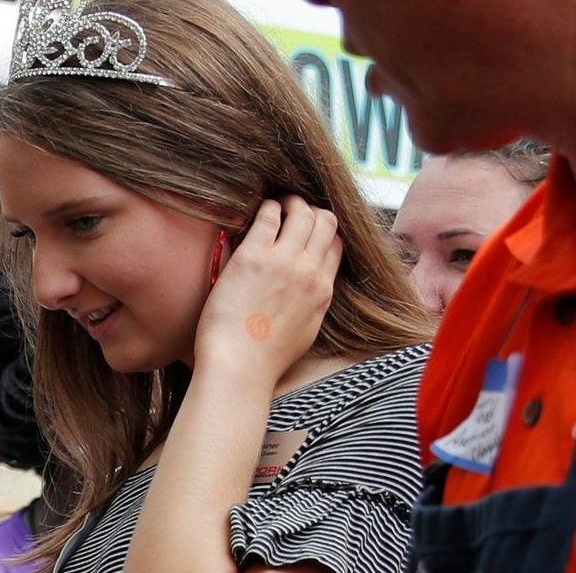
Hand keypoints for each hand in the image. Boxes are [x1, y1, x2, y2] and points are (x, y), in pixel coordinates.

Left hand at [194, 198, 340, 385]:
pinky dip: (267, 207)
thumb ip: (312, 307)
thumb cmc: (264, 359)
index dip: (324, 232)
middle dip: (311, 210)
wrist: (240, 366)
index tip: (308, 230)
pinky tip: (259, 211)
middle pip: (325, 222)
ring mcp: (283, 262)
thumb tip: (309, 294)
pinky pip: (268, 216)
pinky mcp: (253, 257)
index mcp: (322, 291)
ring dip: (291, 202)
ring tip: (277, 205)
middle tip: (293, 210)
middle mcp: (309, 271)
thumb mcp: (305, 332)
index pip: (335, 245)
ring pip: (302, 212)